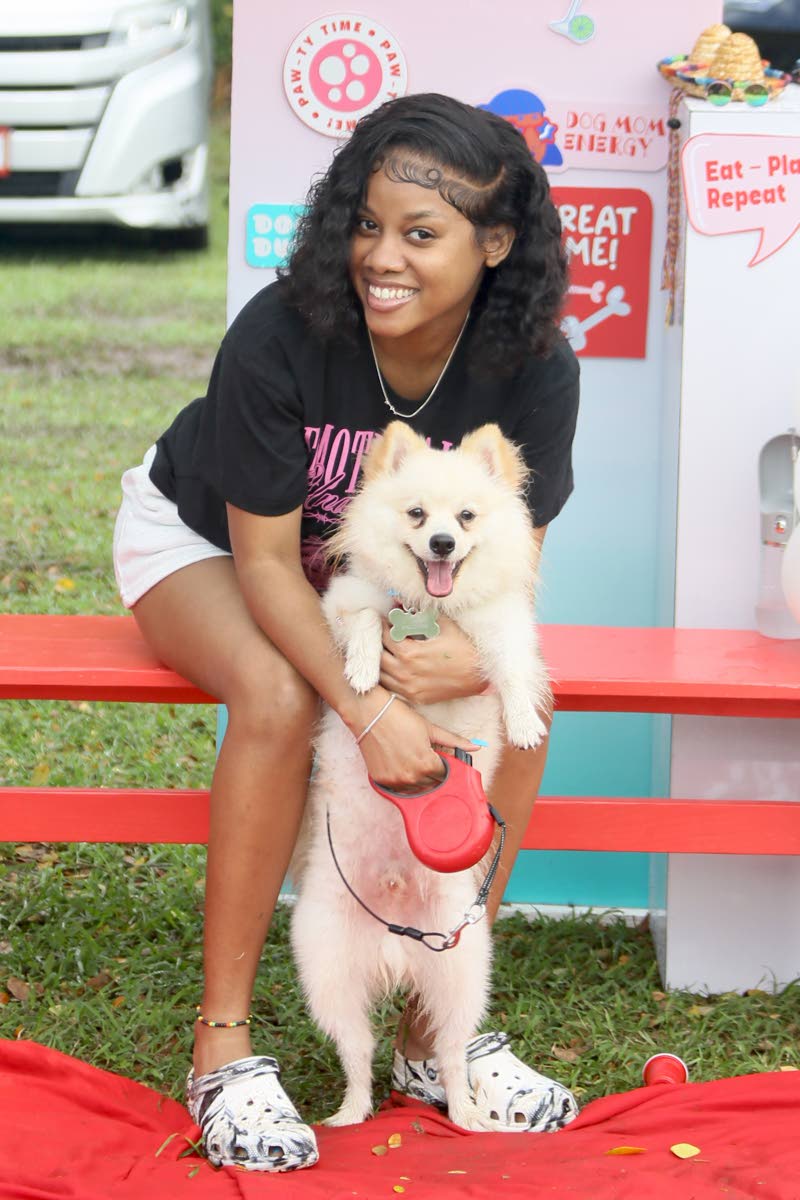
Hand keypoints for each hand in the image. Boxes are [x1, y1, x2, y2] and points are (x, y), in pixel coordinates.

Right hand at [351, 688, 478, 791]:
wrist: (369, 713)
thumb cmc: (399, 717)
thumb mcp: (430, 728)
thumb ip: (453, 741)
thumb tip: (475, 747)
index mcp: (427, 764)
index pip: (445, 776)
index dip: (444, 766)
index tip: (441, 759)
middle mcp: (411, 776)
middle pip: (431, 784)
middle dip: (432, 773)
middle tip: (426, 758)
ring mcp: (395, 780)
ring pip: (415, 789)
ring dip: (419, 779)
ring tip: (413, 760)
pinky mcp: (381, 780)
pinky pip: (398, 788)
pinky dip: (403, 781)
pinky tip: (402, 765)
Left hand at [378, 614, 484, 705]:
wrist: (481, 675)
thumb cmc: (464, 649)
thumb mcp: (444, 625)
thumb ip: (421, 614)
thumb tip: (403, 601)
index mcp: (410, 653)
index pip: (385, 637)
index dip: (383, 626)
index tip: (384, 621)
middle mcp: (405, 673)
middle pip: (379, 656)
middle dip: (379, 643)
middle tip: (382, 634)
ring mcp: (410, 688)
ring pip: (381, 675)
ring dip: (380, 662)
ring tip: (385, 651)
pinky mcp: (416, 698)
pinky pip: (392, 688)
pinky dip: (389, 677)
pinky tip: (393, 668)